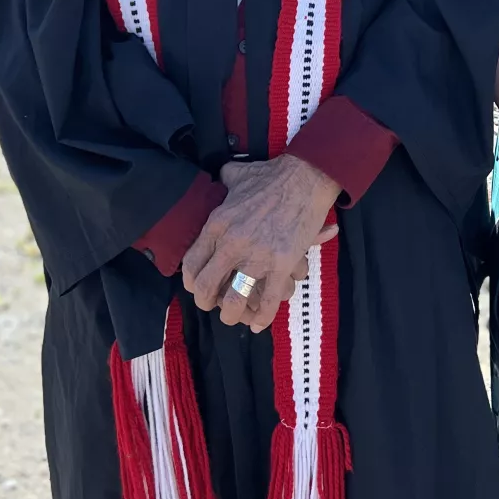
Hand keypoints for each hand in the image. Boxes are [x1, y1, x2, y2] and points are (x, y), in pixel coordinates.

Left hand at [182, 155, 340, 331]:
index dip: (191, 281)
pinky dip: (262, 317)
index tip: (197, 286)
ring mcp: (257, 256)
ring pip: (234, 300)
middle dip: (206, 302)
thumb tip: (217, 178)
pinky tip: (258, 324)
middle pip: (206, 287)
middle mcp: (232, 243)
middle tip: (213, 304)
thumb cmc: (272, 175)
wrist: (307, 177)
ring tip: (233, 316)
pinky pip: (268, 301)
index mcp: (217, 224)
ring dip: (231, 314)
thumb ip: (223, 181)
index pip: (192, 263)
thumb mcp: (237, 174)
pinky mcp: (282, 264)